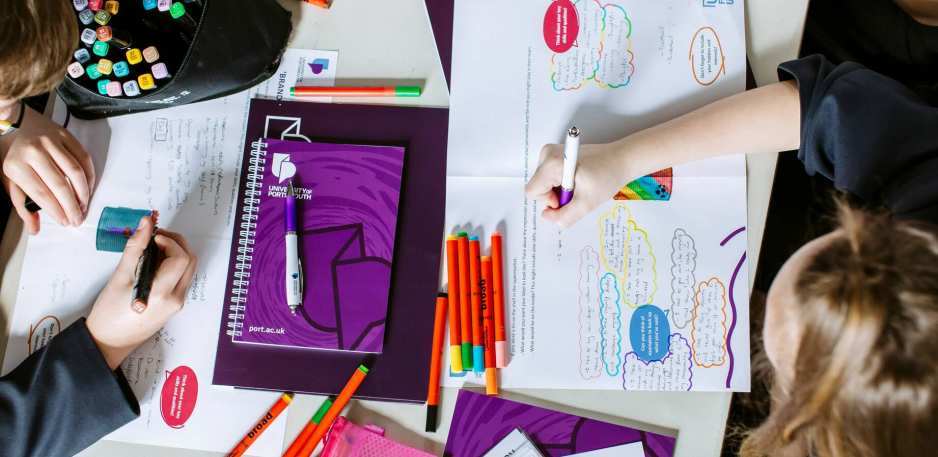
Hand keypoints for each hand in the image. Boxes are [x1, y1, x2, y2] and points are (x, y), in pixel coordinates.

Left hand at [0, 105, 94, 234]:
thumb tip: (35, 228)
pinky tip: (88, 187)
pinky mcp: (64, 135)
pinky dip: (89, 175)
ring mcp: (51, 142)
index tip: (65, 221)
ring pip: (75, 172)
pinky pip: (83, 157)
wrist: (12, 119)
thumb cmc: (10, 153)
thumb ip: (22, 204)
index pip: (41, 194)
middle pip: (60, 185)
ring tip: (84, 205)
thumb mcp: (8, 179)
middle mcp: (34, 152)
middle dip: (72, 206)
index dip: (56, 210)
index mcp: (16, 166)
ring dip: (84, 193)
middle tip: (79, 219)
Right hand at [86, 216, 198, 370]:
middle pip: (190, 261)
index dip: (169, 241)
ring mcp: (177, 303)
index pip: (180, 258)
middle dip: (176, 243)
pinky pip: (180, 279)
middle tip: (156, 235)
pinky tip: (153, 262)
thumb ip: (135, 247)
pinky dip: (172, 265)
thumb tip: (146, 224)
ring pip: (187, 270)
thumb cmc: (109, 313)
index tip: (153, 235)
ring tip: (152, 248)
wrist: (108, 341)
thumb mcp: (119, 277)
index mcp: (162, 294)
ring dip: (175, 253)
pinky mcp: (174, 305)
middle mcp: (175, 299)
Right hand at [524, 141, 634, 228]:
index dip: (548, 201)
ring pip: (543, 184)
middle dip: (555, 196)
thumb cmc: (608, 175)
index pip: (533, 191)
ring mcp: (551, 152)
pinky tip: (578, 180)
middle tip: (577, 192)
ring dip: (559, 191)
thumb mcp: (587, 203)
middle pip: (537, 187)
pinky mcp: (556, 154)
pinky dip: (562, 184)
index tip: (568, 197)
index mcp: (553, 162)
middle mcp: (547, 153)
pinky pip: (549, 178)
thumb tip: (547, 217)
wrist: (622, 158)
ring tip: (580, 185)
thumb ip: (564, 216)